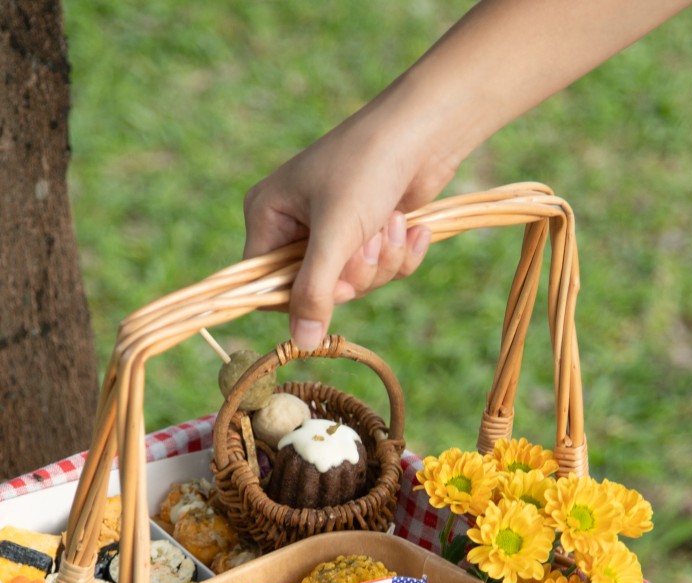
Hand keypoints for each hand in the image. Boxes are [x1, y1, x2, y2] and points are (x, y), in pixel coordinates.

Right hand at [242, 115, 441, 349]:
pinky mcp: (369, 233)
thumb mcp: (336, 233)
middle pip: (316, 291)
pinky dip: (400, 255)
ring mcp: (334, 229)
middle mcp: (295, 225)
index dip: (299, 298)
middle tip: (367, 243)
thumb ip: (314, 291)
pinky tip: (412, 229)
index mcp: (269, 216)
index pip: (265, 284)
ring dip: (381, 263)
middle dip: (354, 274)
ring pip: (354, 284)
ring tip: (392, 224)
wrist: (426, 130)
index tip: (330, 289)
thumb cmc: (368, 166)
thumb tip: (301, 343)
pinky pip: (381, 272)